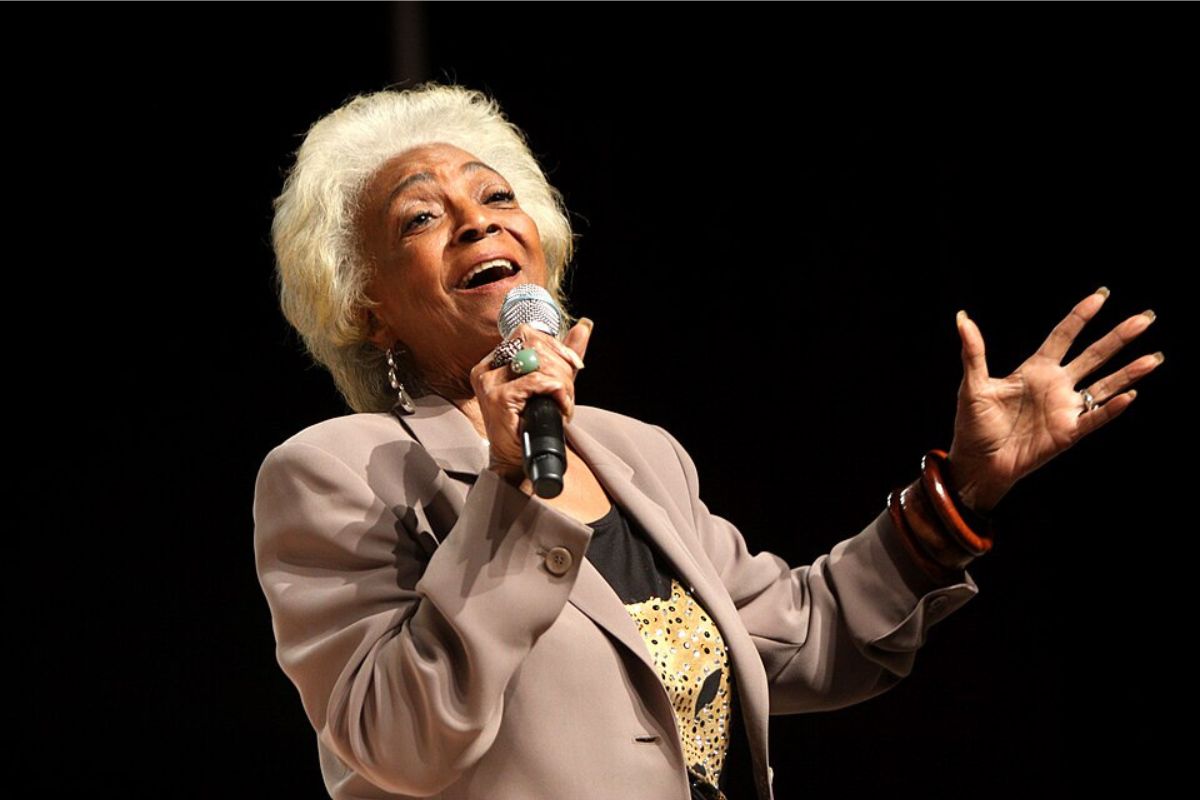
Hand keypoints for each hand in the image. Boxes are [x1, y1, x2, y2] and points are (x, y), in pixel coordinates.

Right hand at [469, 318, 593, 485]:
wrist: (519, 459)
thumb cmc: (532, 423)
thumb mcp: (551, 383)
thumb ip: (565, 354)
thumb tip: (584, 325)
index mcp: (493, 362)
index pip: (526, 332)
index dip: (554, 345)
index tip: (571, 365)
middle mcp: (487, 369)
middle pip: (534, 343)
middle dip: (561, 365)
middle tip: (566, 390)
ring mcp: (489, 383)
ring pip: (538, 360)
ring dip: (561, 381)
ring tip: (563, 401)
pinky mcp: (498, 397)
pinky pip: (538, 381)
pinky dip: (556, 392)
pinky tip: (560, 406)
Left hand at [945, 289, 1162, 512]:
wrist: (977, 463)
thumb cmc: (973, 425)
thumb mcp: (972, 386)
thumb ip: (973, 352)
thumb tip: (962, 318)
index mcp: (1034, 370)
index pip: (1063, 336)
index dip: (1081, 316)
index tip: (1101, 295)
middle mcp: (1056, 385)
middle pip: (1093, 355)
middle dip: (1119, 337)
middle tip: (1146, 317)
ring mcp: (1065, 408)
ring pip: (1104, 385)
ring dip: (1129, 372)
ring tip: (1154, 358)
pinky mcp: (1068, 433)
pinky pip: (1095, 418)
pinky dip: (1111, 409)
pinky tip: (1129, 395)